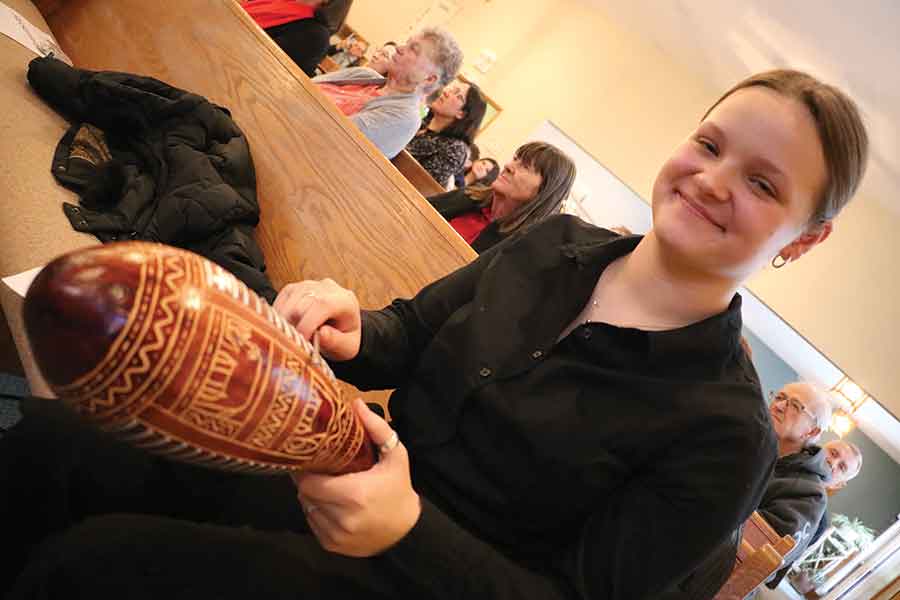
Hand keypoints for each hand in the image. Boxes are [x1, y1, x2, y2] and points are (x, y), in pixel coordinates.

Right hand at [273, 279, 360, 360]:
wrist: (340, 326)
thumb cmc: (344, 338)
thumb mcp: (347, 346)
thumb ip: (336, 341)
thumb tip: (322, 333)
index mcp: (345, 301)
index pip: (322, 305)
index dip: (308, 324)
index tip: (301, 341)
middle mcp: (328, 288)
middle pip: (303, 301)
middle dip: (294, 324)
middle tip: (295, 342)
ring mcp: (311, 284)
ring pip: (290, 298)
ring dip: (286, 319)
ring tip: (293, 335)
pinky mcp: (297, 287)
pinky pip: (283, 297)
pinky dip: (280, 313)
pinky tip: (286, 326)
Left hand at [292, 399, 420, 556]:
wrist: (407, 531)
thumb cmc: (399, 489)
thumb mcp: (395, 455)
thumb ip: (376, 428)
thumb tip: (356, 404)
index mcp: (354, 494)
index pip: (309, 483)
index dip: (306, 471)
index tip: (310, 460)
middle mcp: (342, 518)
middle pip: (305, 495)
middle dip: (309, 482)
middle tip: (318, 470)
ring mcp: (336, 535)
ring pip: (307, 509)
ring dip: (312, 498)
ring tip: (327, 487)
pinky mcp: (333, 546)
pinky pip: (312, 524)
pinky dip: (318, 513)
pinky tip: (332, 505)